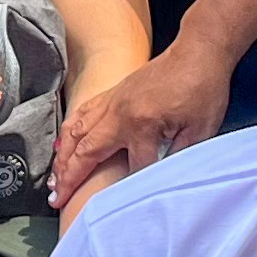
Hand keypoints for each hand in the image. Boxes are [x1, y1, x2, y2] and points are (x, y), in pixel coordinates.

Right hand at [57, 37, 230, 198]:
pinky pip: (81, 115)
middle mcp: (119, 113)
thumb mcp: (200, 130)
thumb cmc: (203, 89)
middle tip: (55, 199)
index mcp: (142, 124)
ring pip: (76, 133)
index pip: (133, 167)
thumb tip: (160, 179)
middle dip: (68, 178)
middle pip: (86, 152)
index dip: (133, 188)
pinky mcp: (112, 94)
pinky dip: (68, 133)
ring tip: (53, 178)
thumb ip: (177, 157)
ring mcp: (112, 101)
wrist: (198, 52)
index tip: (128, 203)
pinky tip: (63, 145)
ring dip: (63, 157)